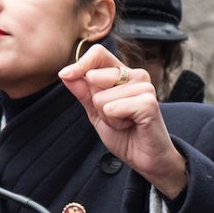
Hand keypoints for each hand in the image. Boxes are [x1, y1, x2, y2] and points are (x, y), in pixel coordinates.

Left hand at [59, 44, 186, 199]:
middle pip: (93, 76)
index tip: (66, 75)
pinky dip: (115, 122)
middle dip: (95, 102)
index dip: (80, 63)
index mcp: (122, 72)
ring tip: (125, 122)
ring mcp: (144, 88)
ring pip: (101, 97)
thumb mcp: (96, 111)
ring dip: (107, 116)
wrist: (146, 159)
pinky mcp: (148, 103)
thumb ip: (83, 91)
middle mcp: (135, 75)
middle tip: (114, 115)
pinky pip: (112, 108)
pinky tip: (130, 125)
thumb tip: (65, 73)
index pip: (98, 53)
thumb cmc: (124, 134)